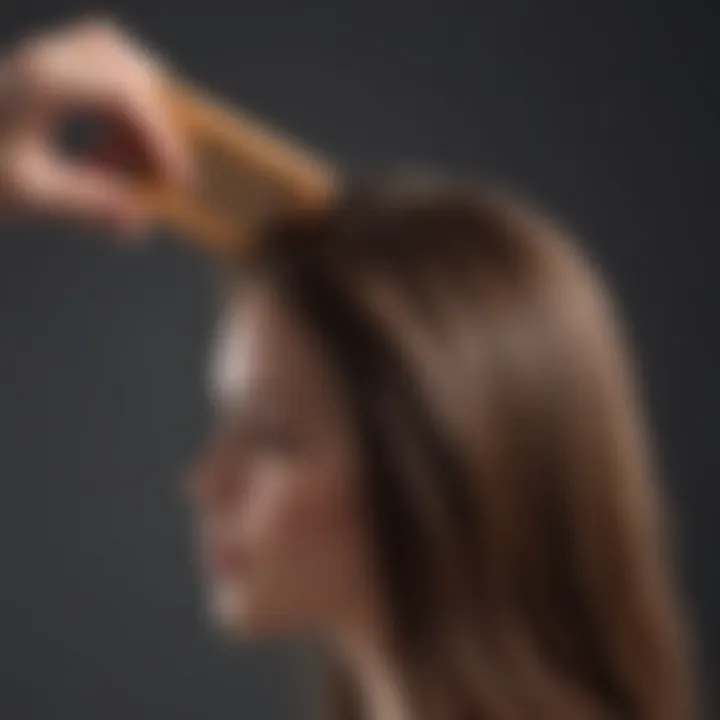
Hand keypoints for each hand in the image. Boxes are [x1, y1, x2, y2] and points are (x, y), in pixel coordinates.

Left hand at [0, 18, 187, 237]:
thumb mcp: (30, 196)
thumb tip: (140, 219)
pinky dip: (121, 102)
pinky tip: (111, 145)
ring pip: (115, 56)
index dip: (160, 135)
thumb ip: (90, 204)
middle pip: (126, 65)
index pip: (124, 93)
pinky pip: (99, 67)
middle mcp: (44, 59)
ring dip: (141, 105)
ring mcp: (42, 59)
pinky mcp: (41, 69)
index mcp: (42, 85)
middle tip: (162, 167)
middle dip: (157, 119)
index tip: (177, 178)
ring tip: (137, 155)